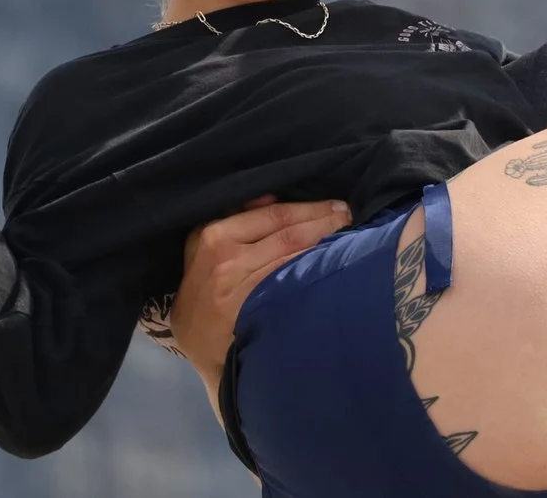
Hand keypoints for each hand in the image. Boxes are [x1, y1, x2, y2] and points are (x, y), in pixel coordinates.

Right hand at [169, 195, 350, 388]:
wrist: (197, 350)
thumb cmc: (205, 297)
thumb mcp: (203, 254)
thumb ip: (234, 224)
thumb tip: (270, 197)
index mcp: (211, 234)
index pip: (272, 212)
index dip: (308, 207)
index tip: (334, 205)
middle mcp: (222, 254)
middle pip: (286, 230)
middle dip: (322, 219)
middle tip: (349, 215)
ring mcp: (235, 283)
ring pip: (291, 252)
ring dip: (323, 240)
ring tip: (347, 233)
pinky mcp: (248, 308)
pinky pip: (288, 280)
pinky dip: (312, 268)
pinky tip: (330, 263)